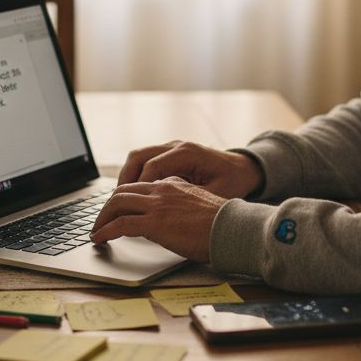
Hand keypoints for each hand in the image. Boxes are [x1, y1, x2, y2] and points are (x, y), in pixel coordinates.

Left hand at [90, 177, 226, 261]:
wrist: (232, 228)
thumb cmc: (223, 224)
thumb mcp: (199, 206)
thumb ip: (181, 206)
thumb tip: (169, 220)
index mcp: (174, 184)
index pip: (140, 186)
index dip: (125, 199)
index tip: (118, 211)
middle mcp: (162, 189)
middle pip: (122, 191)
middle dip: (107, 207)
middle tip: (101, 221)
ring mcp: (157, 205)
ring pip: (116, 204)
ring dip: (102, 218)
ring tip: (97, 231)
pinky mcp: (154, 223)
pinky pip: (120, 224)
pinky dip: (105, 231)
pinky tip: (100, 239)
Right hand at [118, 140, 262, 199]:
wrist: (245, 168)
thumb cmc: (233, 181)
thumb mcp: (216, 194)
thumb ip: (191, 200)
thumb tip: (166, 214)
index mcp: (188, 154)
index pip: (153, 166)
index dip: (138, 187)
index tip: (130, 207)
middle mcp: (176, 146)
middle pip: (138, 157)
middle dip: (124, 181)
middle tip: (115, 204)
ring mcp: (171, 148)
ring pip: (138, 157)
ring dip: (126, 178)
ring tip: (119, 201)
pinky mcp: (169, 154)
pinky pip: (144, 161)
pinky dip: (135, 176)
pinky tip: (132, 195)